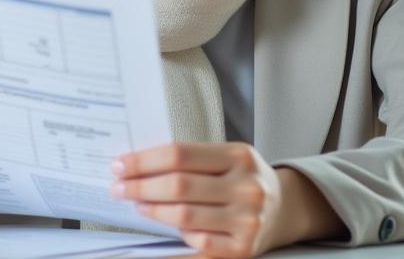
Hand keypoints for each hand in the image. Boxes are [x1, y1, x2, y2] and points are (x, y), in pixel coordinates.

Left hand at [110, 142, 344, 258]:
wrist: (284, 209)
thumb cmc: (245, 179)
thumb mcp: (228, 158)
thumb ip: (193, 160)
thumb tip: (140, 166)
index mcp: (239, 156)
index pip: (179, 155)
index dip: (143, 161)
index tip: (120, 165)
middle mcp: (246, 187)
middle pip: (178, 186)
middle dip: (140, 186)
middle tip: (118, 187)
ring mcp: (247, 220)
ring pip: (184, 216)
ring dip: (152, 211)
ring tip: (138, 204)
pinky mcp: (243, 249)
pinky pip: (199, 244)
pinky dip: (175, 238)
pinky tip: (162, 230)